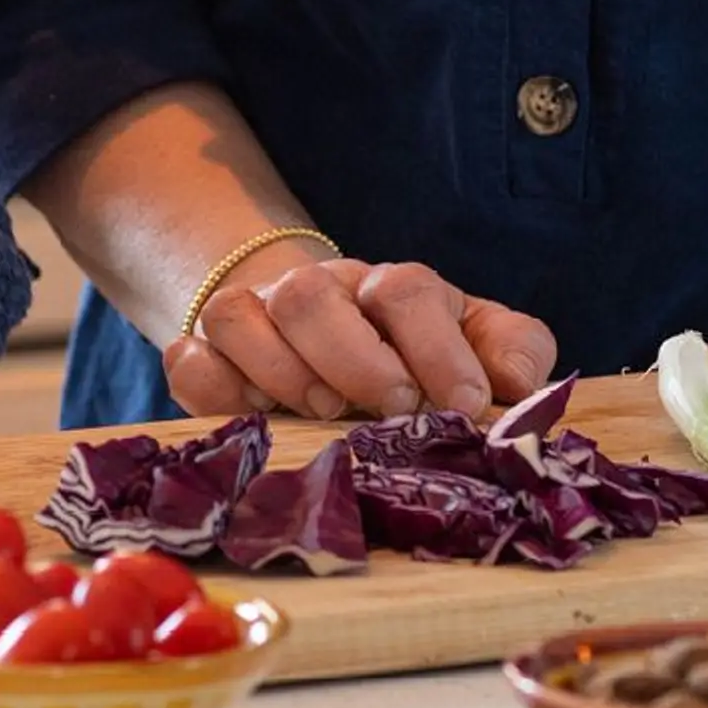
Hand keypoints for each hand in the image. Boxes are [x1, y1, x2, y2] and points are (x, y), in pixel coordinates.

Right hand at [160, 247, 558, 422]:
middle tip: (390, 409)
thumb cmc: (408, 350)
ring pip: (238, 316)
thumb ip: (513, 352)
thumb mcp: (472, 341)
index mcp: (389, 289)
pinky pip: (189, 358)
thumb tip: (519, 386)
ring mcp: (253, 316)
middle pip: (311, 296)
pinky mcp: (204, 352)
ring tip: (323, 411)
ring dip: (280, 370)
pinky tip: (255, 418)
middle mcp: (316, 291)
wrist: (318, 326)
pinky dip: (214, 389)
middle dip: (354, 358)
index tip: (464, 405)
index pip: (407, 291)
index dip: (438, 349)